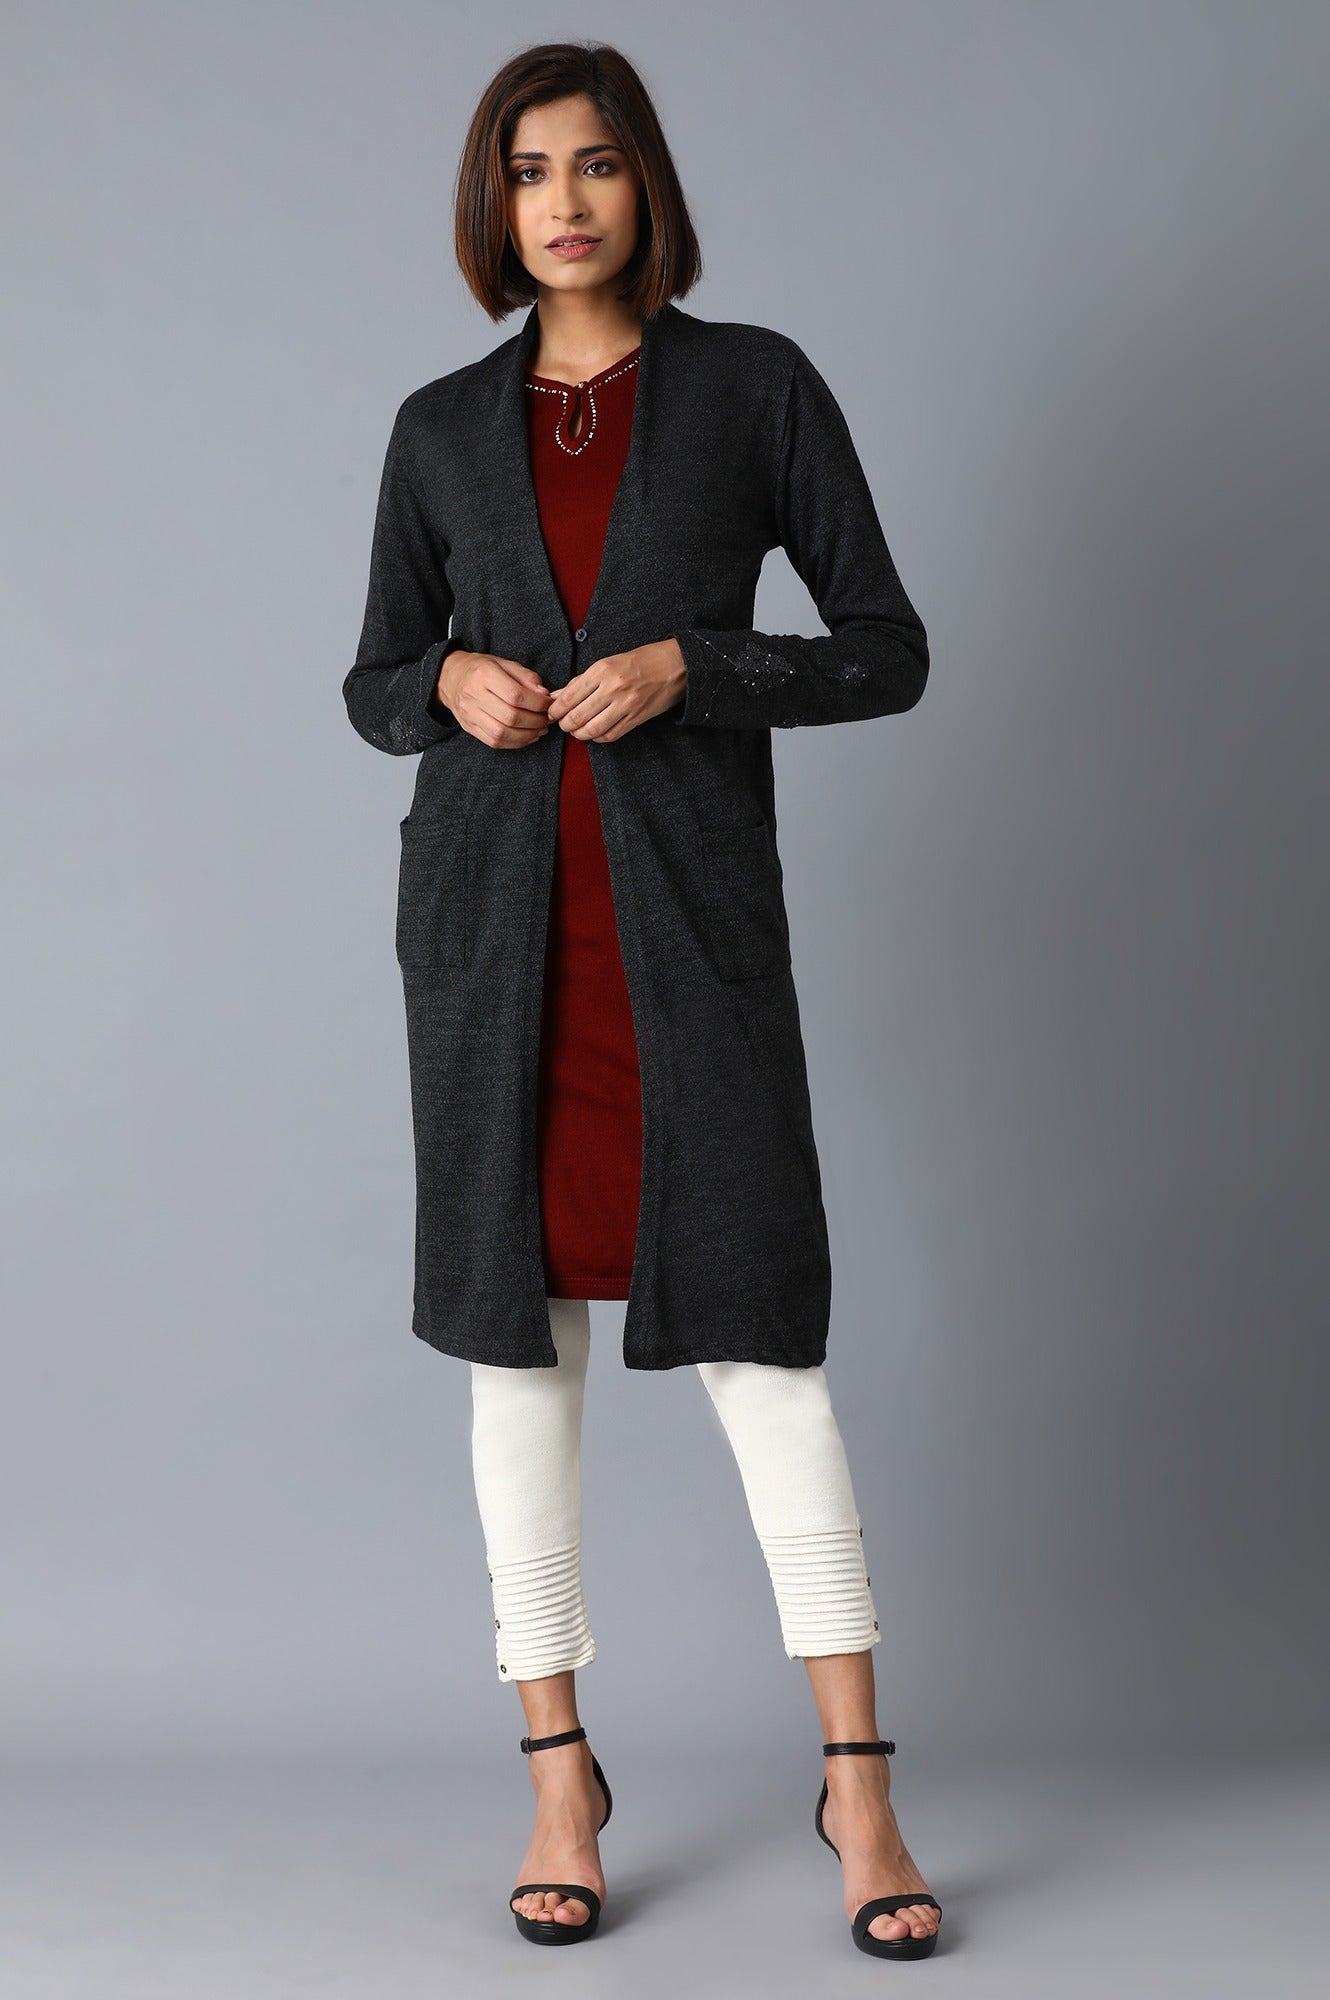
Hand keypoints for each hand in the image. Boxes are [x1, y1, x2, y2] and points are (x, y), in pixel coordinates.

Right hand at [436, 650, 550, 749]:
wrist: (451, 678)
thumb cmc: (482, 669)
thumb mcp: (505, 663)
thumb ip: (526, 677)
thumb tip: (544, 695)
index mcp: (484, 675)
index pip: (516, 695)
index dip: (537, 703)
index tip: (548, 704)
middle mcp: (474, 695)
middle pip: (510, 717)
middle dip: (535, 721)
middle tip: (546, 719)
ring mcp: (469, 714)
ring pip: (502, 733)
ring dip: (527, 735)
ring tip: (539, 729)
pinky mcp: (469, 727)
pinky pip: (494, 742)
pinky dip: (515, 743)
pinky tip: (526, 736)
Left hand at [546, 639, 686, 740]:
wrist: (676, 666)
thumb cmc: (641, 661)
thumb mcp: (608, 663)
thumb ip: (581, 681)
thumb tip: (557, 695)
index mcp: (603, 670)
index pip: (569, 696)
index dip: (555, 709)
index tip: (552, 713)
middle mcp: (613, 688)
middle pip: (577, 716)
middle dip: (564, 724)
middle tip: (562, 724)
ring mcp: (626, 705)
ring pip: (592, 729)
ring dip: (579, 734)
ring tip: (576, 730)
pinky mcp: (636, 718)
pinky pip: (610, 735)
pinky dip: (597, 737)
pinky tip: (594, 732)